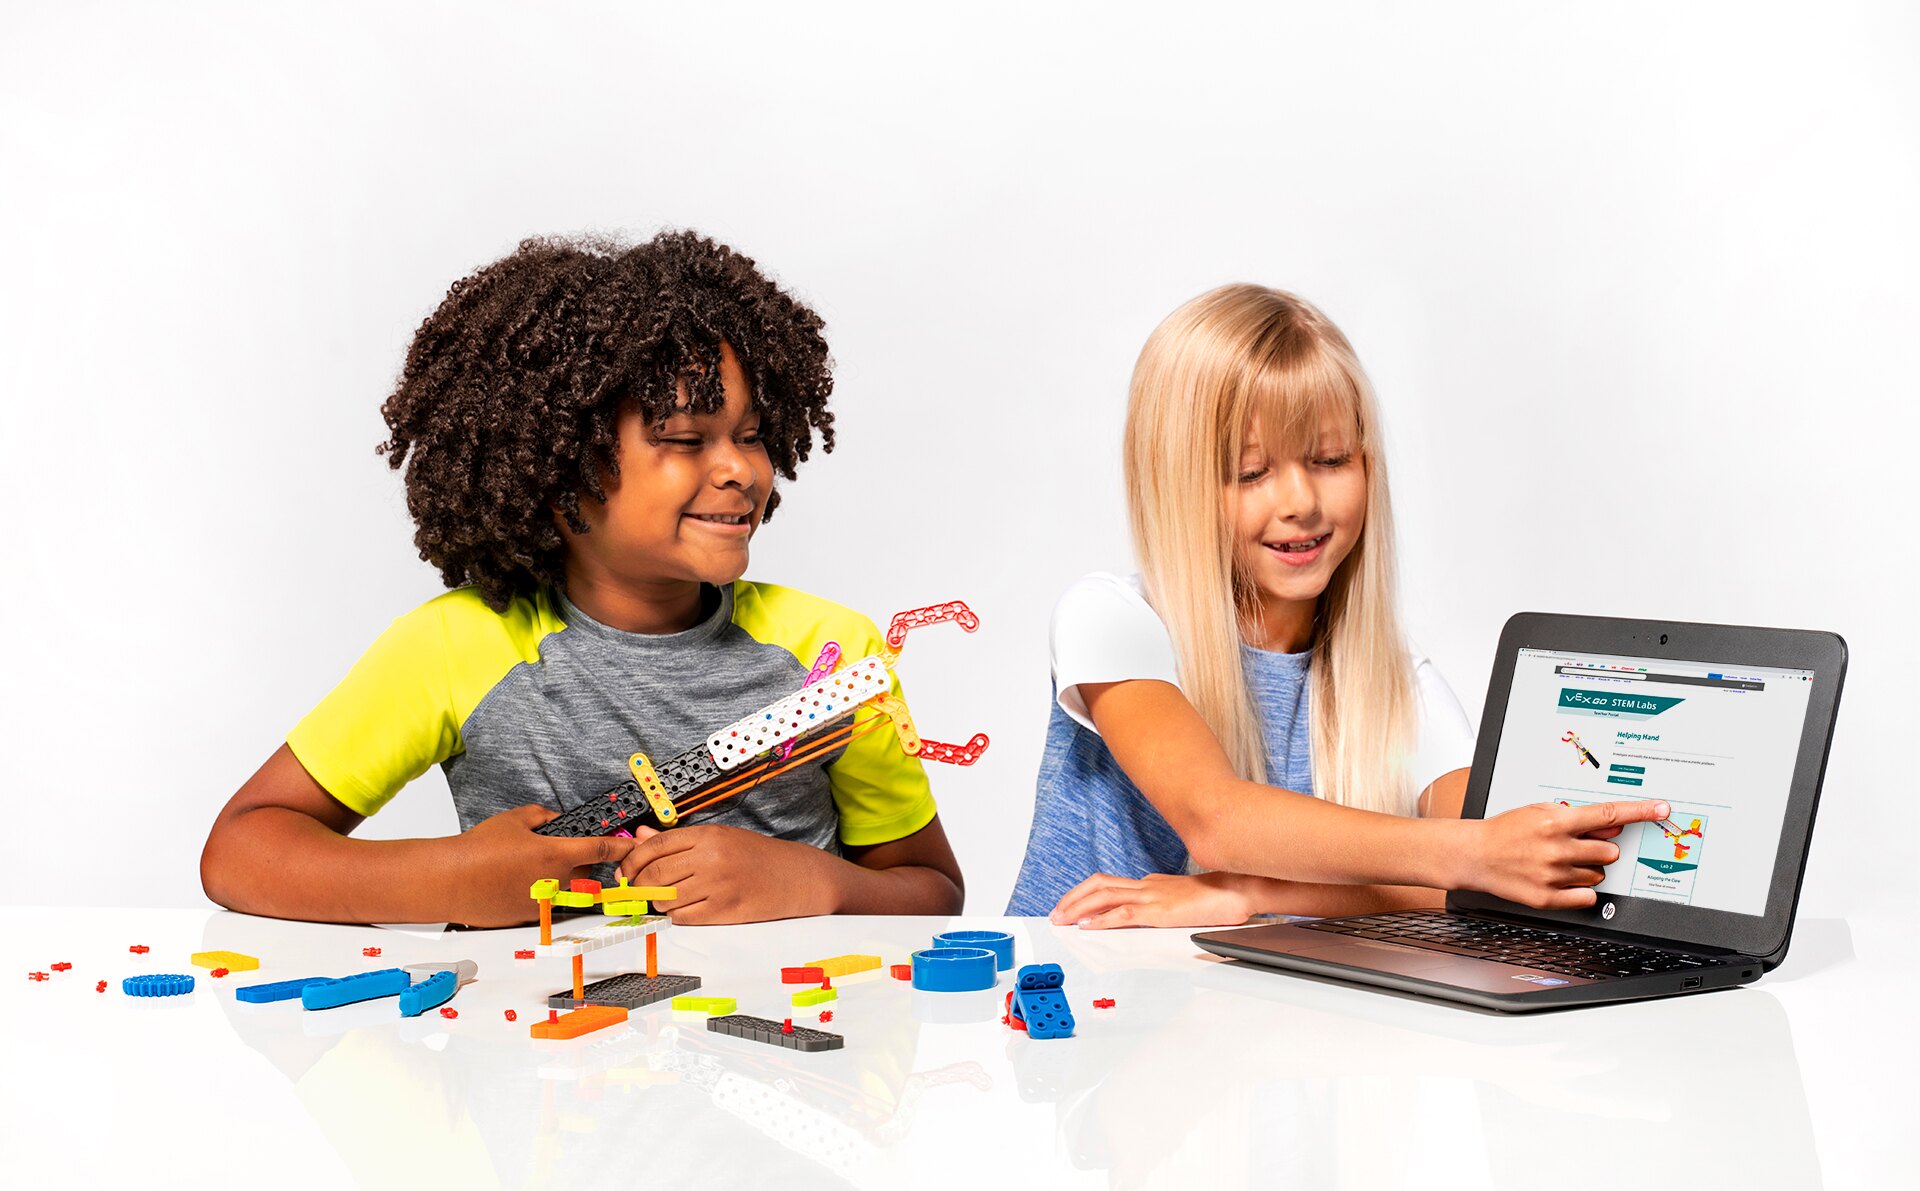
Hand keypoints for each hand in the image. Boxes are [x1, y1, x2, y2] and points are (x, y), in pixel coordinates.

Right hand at [450, 804, 636, 927]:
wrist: (451, 880)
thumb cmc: (479, 849)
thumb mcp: (514, 819)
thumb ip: (542, 816)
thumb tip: (553, 819)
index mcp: (557, 855)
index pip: (601, 850)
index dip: (620, 848)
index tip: (630, 848)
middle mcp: (556, 882)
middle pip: (585, 874)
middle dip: (579, 864)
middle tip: (554, 853)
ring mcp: (544, 903)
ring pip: (566, 891)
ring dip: (559, 880)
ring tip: (527, 868)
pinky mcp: (529, 917)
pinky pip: (546, 904)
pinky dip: (539, 893)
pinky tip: (515, 883)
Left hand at [618, 824, 840, 923]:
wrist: (794, 876)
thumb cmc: (756, 856)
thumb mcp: (720, 838)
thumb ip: (678, 840)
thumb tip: (640, 836)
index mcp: (708, 836)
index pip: (655, 845)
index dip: (633, 860)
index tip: (626, 870)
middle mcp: (711, 858)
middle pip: (655, 873)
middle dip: (640, 884)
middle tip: (639, 889)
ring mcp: (718, 885)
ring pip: (666, 898)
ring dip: (659, 902)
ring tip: (668, 898)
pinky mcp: (724, 910)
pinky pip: (684, 917)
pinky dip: (677, 916)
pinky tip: (685, 909)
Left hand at [1047, 871, 1257, 928]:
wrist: (1239, 889)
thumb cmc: (1218, 897)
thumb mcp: (1184, 900)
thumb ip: (1165, 903)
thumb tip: (1153, 910)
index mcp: (1151, 883)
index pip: (1109, 883)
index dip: (1085, 893)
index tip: (1071, 906)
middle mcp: (1147, 885)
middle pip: (1099, 884)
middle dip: (1073, 898)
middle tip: (1056, 913)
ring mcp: (1152, 895)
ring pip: (1103, 895)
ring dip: (1078, 907)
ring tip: (1062, 919)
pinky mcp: (1159, 910)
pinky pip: (1123, 913)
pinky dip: (1101, 920)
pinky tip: (1088, 927)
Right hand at [1464, 799, 1669, 908]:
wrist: (1475, 855)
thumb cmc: (1506, 831)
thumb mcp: (1540, 812)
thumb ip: (1579, 818)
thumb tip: (1614, 824)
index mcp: (1556, 823)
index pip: (1608, 814)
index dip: (1640, 812)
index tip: (1661, 810)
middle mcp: (1557, 849)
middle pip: (1609, 852)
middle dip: (1599, 849)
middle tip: (1576, 847)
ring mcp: (1553, 875)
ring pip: (1598, 875)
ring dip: (1587, 869)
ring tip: (1560, 862)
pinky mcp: (1548, 898)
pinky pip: (1587, 897)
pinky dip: (1581, 889)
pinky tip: (1562, 880)